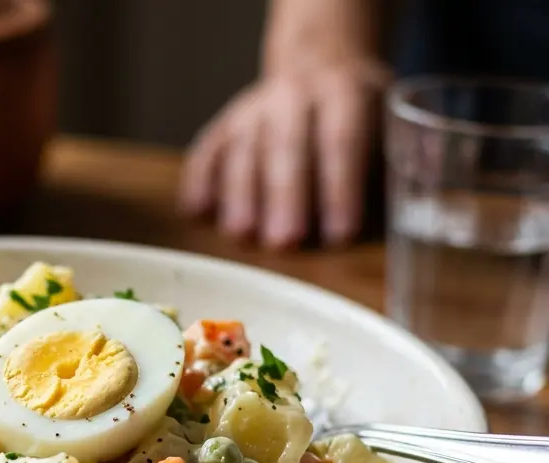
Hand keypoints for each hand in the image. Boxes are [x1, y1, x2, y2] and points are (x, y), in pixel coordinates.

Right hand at [180, 59, 389, 248]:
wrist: (315, 64)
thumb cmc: (357, 111)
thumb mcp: (389, 115)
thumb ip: (399, 152)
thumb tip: (422, 182)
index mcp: (343, 92)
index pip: (341, 139)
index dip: (340, 187)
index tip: (340, 233)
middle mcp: (292, 96)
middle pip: (286, 146)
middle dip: (285, 196)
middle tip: (284, 242)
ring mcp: (251, 110)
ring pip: (242, 150)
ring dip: (239, 194)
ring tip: (241, 235)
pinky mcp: (223, 125)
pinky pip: (206, 152)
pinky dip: (198, 181)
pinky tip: (196, 212)